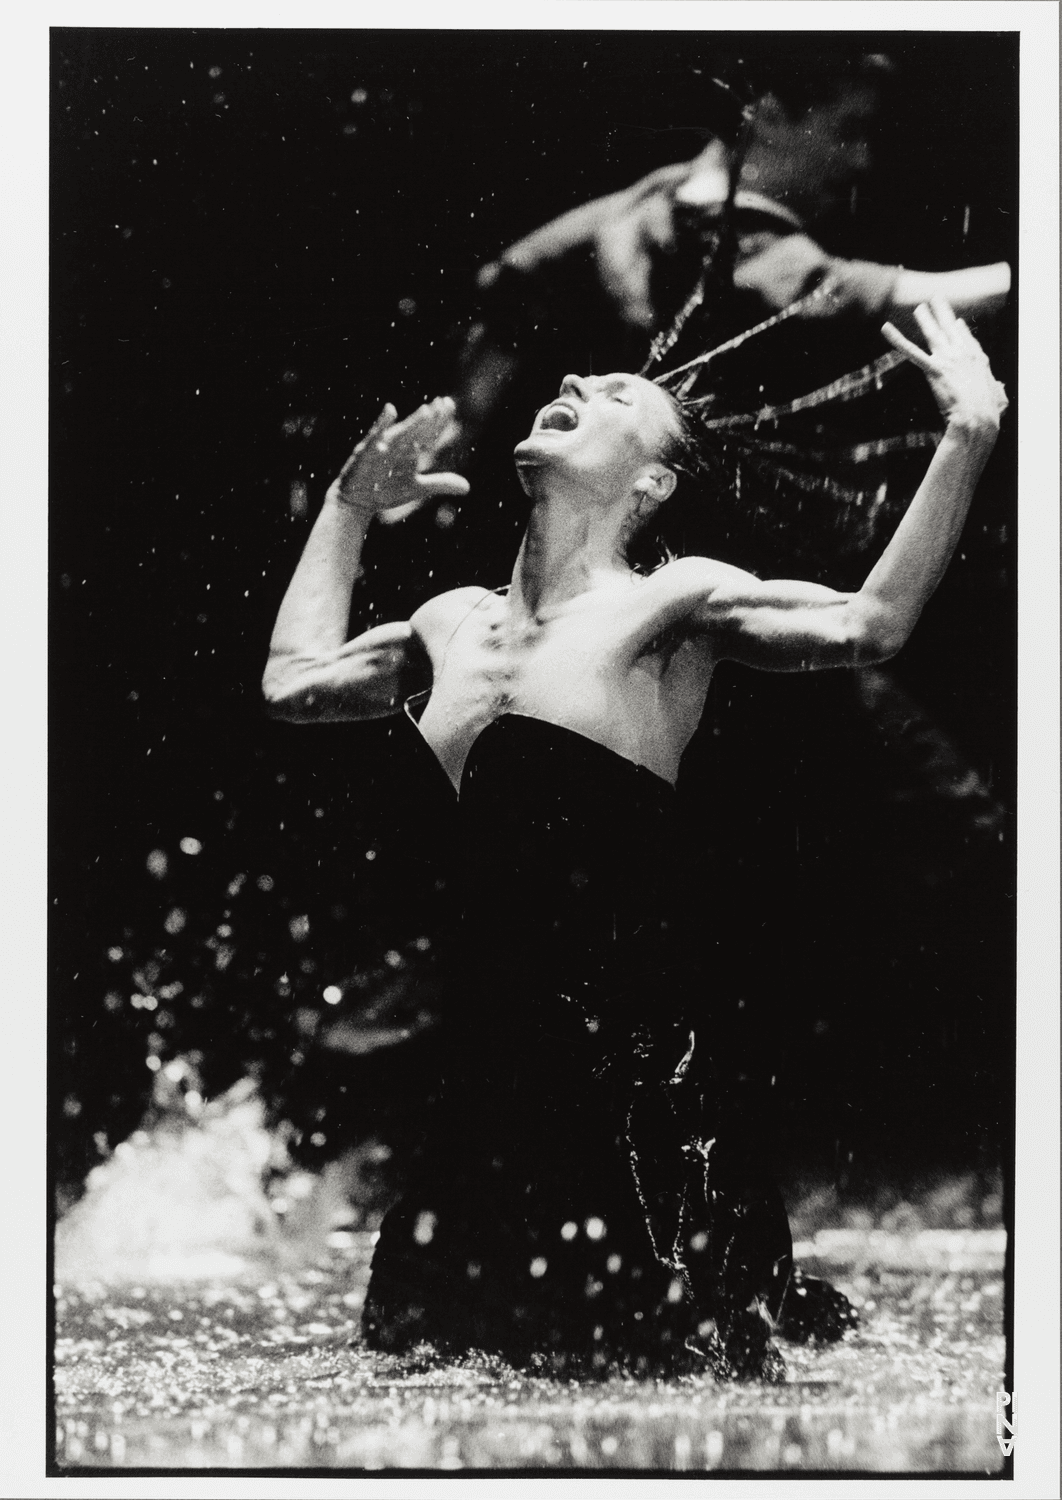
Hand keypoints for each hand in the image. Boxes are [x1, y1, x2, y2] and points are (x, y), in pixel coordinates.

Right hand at [327, 396, 469, 519]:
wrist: (357, 500)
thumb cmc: (386, 489)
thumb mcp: (417, 488)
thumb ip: (440, 483)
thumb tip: (468, 487)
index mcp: (411, 452)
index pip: (429, 434)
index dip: (440, 421)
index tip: (450, 404)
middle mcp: (398, 446)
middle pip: (418, 431)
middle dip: (430, 419)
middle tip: (442, 403)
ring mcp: (382, 449)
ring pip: (400, 435)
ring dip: (413, 424)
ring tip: (426, 411)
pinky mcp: (366, 456)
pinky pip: (375, 440)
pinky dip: (382, 427)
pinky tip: (391, 412)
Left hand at [881, 298, 1007, 440]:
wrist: (977, 417)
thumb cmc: (988, 414)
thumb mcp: (998, 399)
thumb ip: (997, 392)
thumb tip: (1000, 391)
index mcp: (978, 361)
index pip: (968, 340)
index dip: (960, 330)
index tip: (956, 322)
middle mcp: (964, 354)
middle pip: (950, 329)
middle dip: (942, 313)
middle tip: (936, 299)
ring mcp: (948, 359)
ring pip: (933, 334)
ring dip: (924, 319)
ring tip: (919, 308)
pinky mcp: (934, 369)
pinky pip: (911, 351)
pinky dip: (897, 340)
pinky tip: (886, 329)